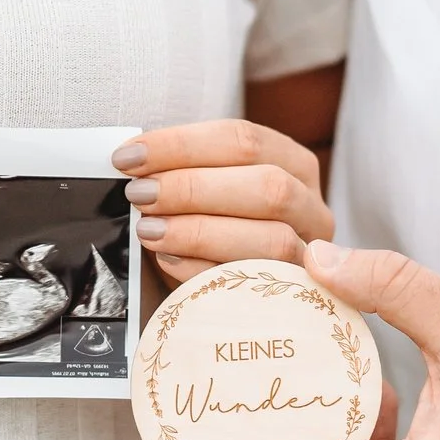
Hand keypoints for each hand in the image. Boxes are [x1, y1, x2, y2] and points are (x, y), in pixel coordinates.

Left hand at [114, 120, 333, 284]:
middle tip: (139, 194)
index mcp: (293, 164)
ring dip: (200, 232)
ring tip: (149, 229)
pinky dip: (207, 272)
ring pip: (272, 239)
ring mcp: (311, 256)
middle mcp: (311, 207)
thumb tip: (134, 162)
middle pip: (268, 186)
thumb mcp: (208, 190)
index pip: (244, 140)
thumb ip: (185, 172)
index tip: (129, 157)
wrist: (238, 299)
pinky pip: (256, 287)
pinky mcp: (297, 298)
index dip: (182, 144)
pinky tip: (168, 262)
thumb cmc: (217, 228)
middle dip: (193, 188)